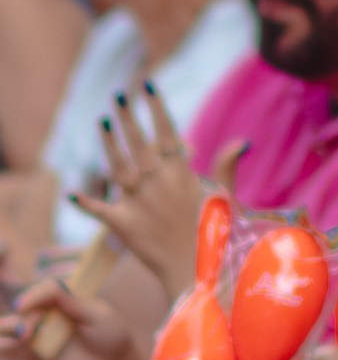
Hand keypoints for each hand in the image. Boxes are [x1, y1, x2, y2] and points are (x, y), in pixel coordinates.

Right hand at [4, 265, 143, 359]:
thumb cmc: (111, 336)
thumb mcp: (99, 317)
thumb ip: (75, 305)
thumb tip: (54, 288)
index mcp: (65, 300)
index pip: (44, 292)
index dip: (32, 296)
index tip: (22, 305)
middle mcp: (48, 316)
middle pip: (27, 311)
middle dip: (23, 320)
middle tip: (25, 334)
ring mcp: (40, 336)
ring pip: (14, 329)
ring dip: (5, 331)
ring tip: (6, 339)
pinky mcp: (35, 357)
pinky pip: (14, 352)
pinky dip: (4, 349)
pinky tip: (1, 347)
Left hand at [83, 91, 242, 306]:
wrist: (199, 274)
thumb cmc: (218, 237)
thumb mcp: (226, 198)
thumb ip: (227, 167)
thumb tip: (242, 141)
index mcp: (182, 175)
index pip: (167, 133)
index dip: (156, 108)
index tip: (148, 85)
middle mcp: (158, 183)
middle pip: (139, 143)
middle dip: (128, 117)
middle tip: (118, 95)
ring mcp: (139, 203)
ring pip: (118, 166)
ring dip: (109, 143)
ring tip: (102, 120)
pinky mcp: (123, 226)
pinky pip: (100, 210)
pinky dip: (86, 202)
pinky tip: (72, 192)